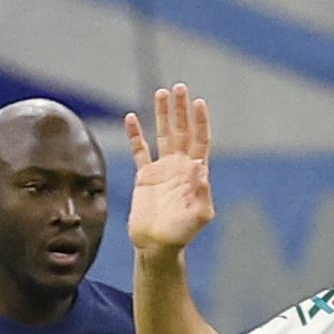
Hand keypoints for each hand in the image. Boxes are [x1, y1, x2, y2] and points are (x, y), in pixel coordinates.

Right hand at [123, 84, 216, 254]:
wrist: (157, 245)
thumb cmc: (181, 235)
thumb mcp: (199, 217)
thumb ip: (202, 194)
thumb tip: (201, 168)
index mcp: (195, 174)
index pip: (200, 141)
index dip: (200, 122)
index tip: (199, 103)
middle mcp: (180, 167)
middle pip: (182, 131)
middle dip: (181, 110)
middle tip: (180, 88)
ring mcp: (162, 170)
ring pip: (162, 135)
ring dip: (162, 115)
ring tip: (161, 92)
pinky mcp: (144, 176)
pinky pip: (139, 150)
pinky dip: (135, 135)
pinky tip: (131, 117)